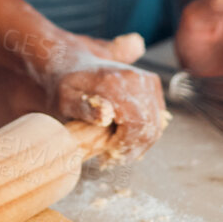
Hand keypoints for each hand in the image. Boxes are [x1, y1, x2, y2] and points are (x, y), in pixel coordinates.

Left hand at [42, 31, 167, 162]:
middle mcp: (135, 78)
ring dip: (139, 143)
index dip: (126, 145)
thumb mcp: (64, 99)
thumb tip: (106, 116)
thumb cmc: (64, 86)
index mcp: (114, 82)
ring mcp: (147, 79)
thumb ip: (83, 109)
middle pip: (150, 126)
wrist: (72, 62)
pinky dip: (144, 132)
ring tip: (117, 151)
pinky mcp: (152, 83)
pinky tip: (125, 138)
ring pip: (156, 123)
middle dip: (133, 149)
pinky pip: (157, 116)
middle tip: (111, 159)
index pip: (136, 123)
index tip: (107, 156)